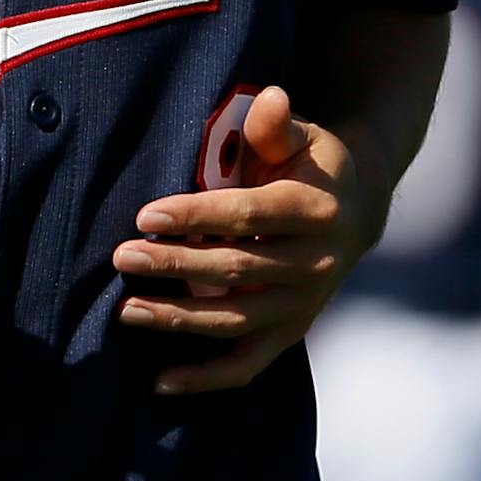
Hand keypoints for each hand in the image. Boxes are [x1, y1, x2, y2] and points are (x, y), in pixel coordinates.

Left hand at [112, 84, 389, 397]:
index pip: (249, 215)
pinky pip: (248, 363)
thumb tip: (270, 99)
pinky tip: (160, 381)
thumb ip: (276, 125)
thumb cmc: (309, 163)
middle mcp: (317, 262)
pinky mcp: (293, 330)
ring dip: (179, 319)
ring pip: (236, 319)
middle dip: (176, 264)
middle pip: (237, 268)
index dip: (196, 214)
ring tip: (127, 310)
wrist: (358, 207)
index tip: (145, 216)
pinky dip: (207, 377)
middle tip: (122, 257)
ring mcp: (305, 303)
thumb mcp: (301, 136)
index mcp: (317, 209)